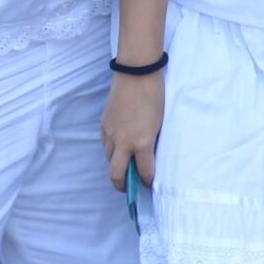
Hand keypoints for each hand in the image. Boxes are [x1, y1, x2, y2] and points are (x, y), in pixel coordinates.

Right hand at [100, 71, 163, 192]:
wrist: (136, 74)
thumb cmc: (155, 97)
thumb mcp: (160, 123)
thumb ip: (152, 142)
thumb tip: (148, 156)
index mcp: (142, 142)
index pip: (144, 171)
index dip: (148, 181)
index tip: (150, 183)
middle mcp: (123, 142)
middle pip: (116, 174)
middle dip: (122, 185)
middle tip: (129, 188)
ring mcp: (110, 134)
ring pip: (109, 159)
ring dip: (116, 165)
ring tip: (126, 164)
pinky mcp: (103, 125)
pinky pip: (105, 145)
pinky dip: (112, 150)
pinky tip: (119, 146)